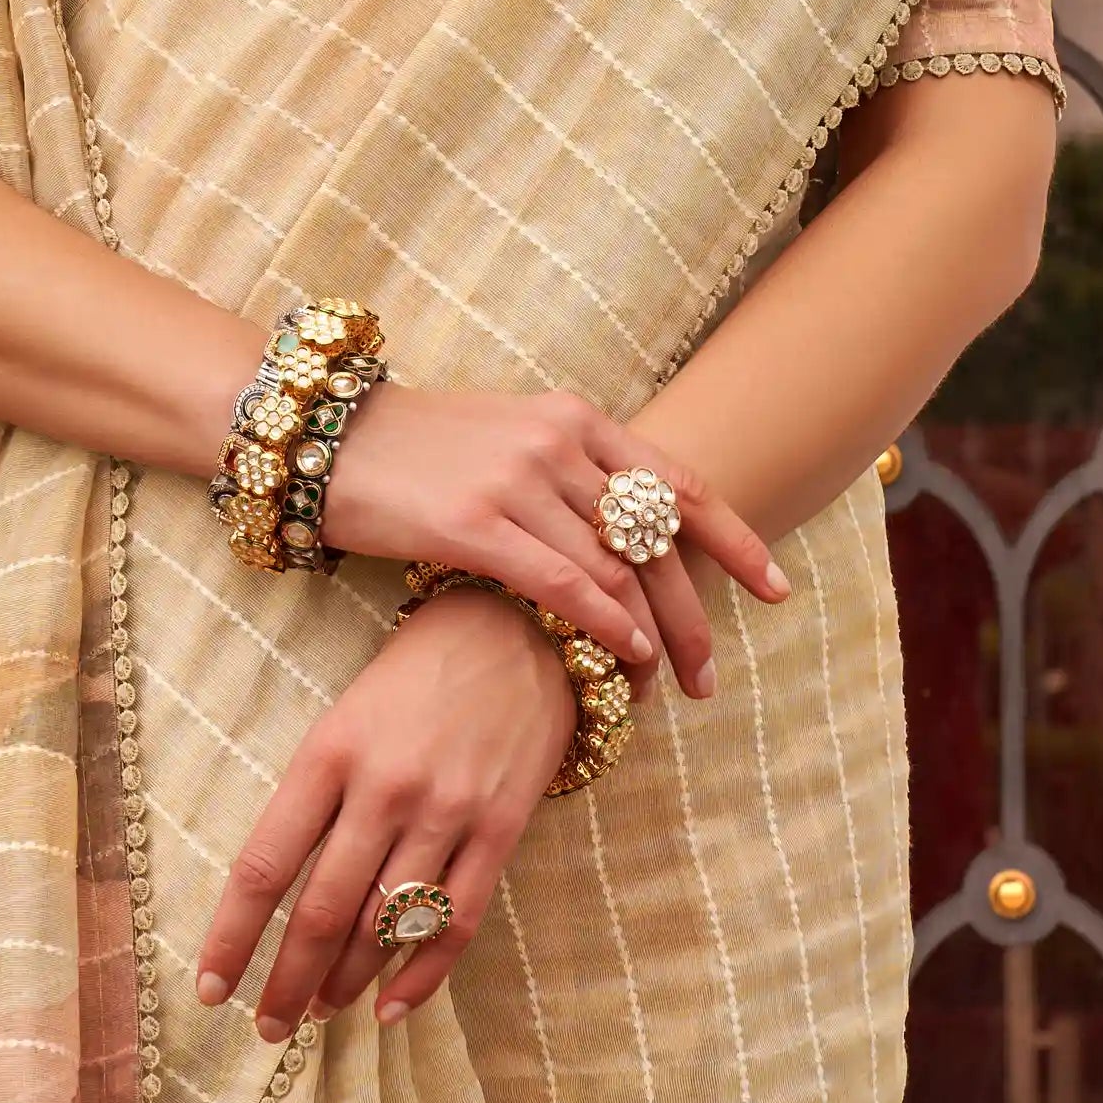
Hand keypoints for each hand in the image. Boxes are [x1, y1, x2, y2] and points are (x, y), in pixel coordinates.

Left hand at [194, 593, 574, 1036]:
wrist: (522, 626)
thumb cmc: (416, 678)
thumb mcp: (345, 718)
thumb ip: (315, 799)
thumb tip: (277, 894)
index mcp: (329, 753)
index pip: (264, 866)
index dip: (231, 938)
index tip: (209, 990)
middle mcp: (384, 787)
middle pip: (320, 912)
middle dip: (286, 982)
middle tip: (267, 1027)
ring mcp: (447, 811)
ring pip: (384, 927)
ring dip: (342, 985)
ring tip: (318, 1013)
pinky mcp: (501, 828)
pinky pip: (457, 923)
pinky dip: (420, 977)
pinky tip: (389, 1008)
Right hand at [319, 385, 785, 696]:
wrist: (327, 435)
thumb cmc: (418, 448)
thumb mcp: (508, 438)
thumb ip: (570, 475)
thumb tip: (626, 537)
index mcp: (575, 417)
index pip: (680, 482)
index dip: (735, 540)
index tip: (775, 589)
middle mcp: (558, 440)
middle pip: (656, 538)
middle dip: (697, 612)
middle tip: (713, 674)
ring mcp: (518, 478)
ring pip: (615, 567)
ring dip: (652, 634)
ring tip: (670, 685)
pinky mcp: (474, 521)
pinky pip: (561, 582)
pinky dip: (603, 623)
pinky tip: (623, 658)